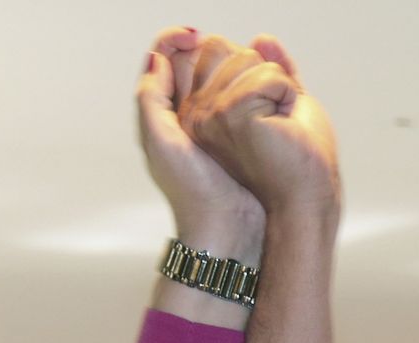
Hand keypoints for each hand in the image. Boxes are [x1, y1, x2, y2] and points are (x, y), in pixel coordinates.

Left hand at [137, 28, 263, 259]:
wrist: (227, 229)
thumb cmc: (192, 192)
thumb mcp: (161, 144)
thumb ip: (152, 99)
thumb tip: (158, 57)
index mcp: (165, 111)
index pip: (165, 57)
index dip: (176, 38)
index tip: (195, 36)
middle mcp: (189, 113)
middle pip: (197, 59)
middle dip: (210, 46)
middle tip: (222, 53)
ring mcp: (218, 121)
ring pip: (225, 71)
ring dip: (236, 60)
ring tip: (246, 63)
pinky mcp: (244, 131)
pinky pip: (249, 90)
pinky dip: (257, 78)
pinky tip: (267, 81)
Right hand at [181, 34, 340, 223]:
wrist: (302, 201)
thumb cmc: (293, 167)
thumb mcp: (279, 105)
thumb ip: (269, 72)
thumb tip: (261, 40)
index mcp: (201, 114)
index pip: (215, 50)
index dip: (249, 66)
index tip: (264, 104)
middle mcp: (195, 115)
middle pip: (230, 49)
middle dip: (267, 76)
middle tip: (274, 120)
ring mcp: (207, 115)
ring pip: (249, 58)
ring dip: (279, 87)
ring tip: (277, 125)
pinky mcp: (227, 115)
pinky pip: (266, 75)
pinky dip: (287, 95)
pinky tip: (282, 125)